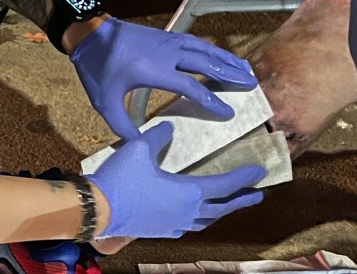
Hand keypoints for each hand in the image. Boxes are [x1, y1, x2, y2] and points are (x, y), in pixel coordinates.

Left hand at [70, 18, 256, 139]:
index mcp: (154, 71)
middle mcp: (166, 53)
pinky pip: (195, 41)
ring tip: (246, 69)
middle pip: (205, 64)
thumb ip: (122, 126)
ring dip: (226, 59)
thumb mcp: (104, 102)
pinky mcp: (165, 35)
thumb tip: (140, 145)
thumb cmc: (96, 68)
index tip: (229, 113)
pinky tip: (220, 56)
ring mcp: (167, 41)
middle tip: (252, 86)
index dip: (212, 101)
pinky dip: (212, 49)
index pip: (191, 87)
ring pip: (204, 49)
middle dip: (230, 75)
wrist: (90, 33)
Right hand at [86, 122, 264, 238]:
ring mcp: (175, 224)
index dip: (243, 178)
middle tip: (258, 195)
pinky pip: (189, 226)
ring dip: (222, 211)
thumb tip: (169, 127)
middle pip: (222, 208)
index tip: (259, 171)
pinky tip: (195, 216)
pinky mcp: (161, 230)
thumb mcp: (139, 148)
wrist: (98, 209)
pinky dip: (200, 219)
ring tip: (230, 205)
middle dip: (241, 200)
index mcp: (188, 193)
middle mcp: (187, 212)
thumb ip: (159, 136)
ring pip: (207, 220)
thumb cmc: (121, 179)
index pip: (224, 185)